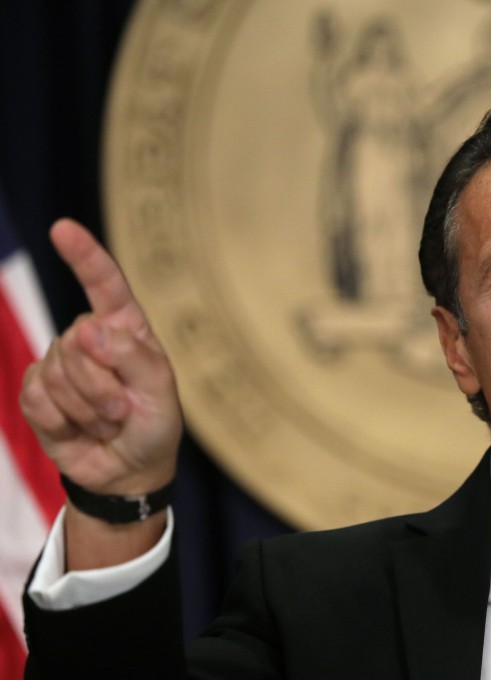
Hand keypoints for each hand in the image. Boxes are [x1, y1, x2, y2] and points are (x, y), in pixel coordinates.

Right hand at [20, 218, 181, 496]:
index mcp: (126, 330)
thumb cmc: (153, 425)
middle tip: (124, 410)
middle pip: (78, 342)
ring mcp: (61, 364)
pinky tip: (78, 429)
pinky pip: (37, 398)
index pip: (105, 286)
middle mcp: (91, 339)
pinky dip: (62, 420)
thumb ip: (132, 357)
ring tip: (108, 421)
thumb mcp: (160, 392)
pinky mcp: (38, 392)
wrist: (128, 471)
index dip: (84, 256)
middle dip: (102, 385)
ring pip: (58, 373)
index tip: (63, 228)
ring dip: (87, 408)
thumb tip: (89, 328)